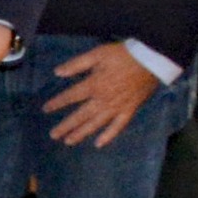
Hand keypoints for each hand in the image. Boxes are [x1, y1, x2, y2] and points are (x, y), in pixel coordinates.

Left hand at [47, 42, 161, 147]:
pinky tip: (99, 144)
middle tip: (53, 135)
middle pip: (81, 115)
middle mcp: (103, 99)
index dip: (57, 103)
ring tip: (69, 142)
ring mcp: (117, 107)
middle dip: (66, 126)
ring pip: (96, 124)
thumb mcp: (97, 54)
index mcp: (94, 85)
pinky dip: (109, 136)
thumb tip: (57, 72)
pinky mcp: (130, 110)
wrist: (152, 59)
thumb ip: (76, 64)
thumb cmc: (123, 55)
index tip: (46, 109)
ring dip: (82, 133)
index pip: (71, 96)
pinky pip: (118, 126)